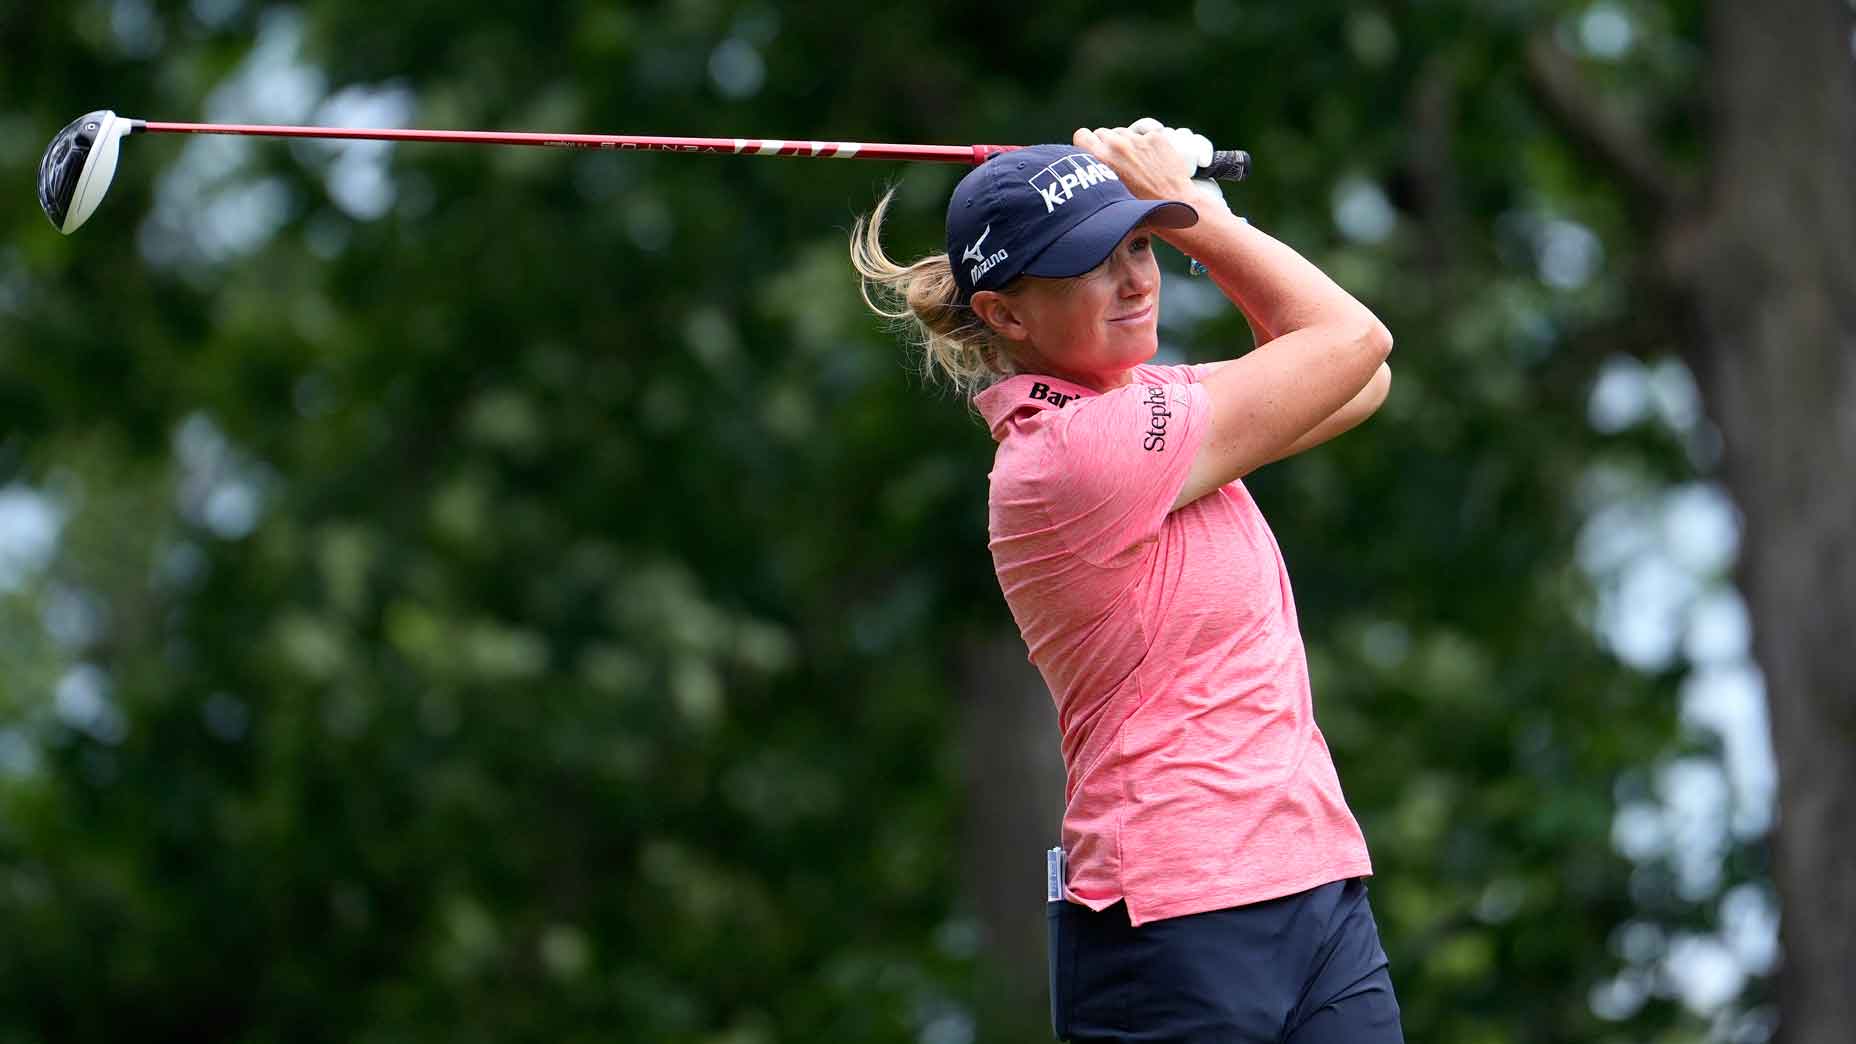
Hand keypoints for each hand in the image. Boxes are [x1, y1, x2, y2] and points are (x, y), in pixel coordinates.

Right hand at [1076, 120, 1232, 216]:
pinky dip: (1144, 146)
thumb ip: (1096, 173)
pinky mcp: (1156, 137)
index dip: (1086, 145)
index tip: (1091, 153)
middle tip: (1116, 165)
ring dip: (1125, 144)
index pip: (1082, 135)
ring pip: (1122, 133)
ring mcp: (1138, 139)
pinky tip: (1149, 163)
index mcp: (1102, 158)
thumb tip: (1089, 166)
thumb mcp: (1108, 194)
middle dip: (1106, 145)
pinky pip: (1142, 135)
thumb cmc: (1140, 207)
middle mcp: (1118, 144)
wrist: (1174, 204)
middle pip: (1102, 133)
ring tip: (1134, 165)